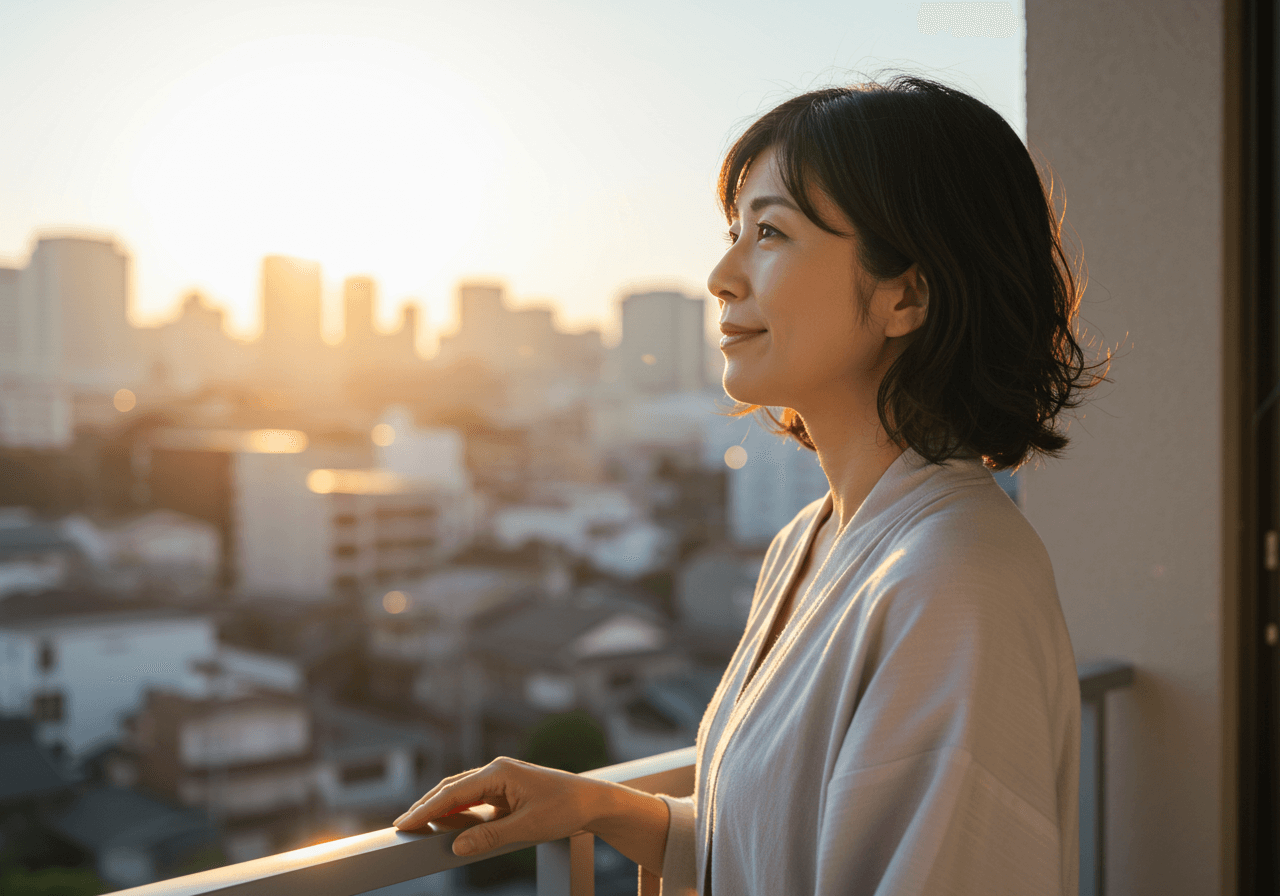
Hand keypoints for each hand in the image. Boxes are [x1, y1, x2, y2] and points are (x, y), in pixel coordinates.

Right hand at [393, 757, 603, 856]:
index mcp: (499, 772)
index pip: (454, 791)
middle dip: (427, 807)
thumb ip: (489, 837)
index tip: (404, 822)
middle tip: (402, 827)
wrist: (591, 802)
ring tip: (419, 830)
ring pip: (462, 797)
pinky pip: (475, 804)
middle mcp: (496, 772)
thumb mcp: (527, 827)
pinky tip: (450, 830)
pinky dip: (461, 817)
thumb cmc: (564, 808)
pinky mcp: (505, 793)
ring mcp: (500, 782)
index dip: (426, 808)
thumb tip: (457, 847)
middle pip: (452, 789)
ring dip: (443, 813)